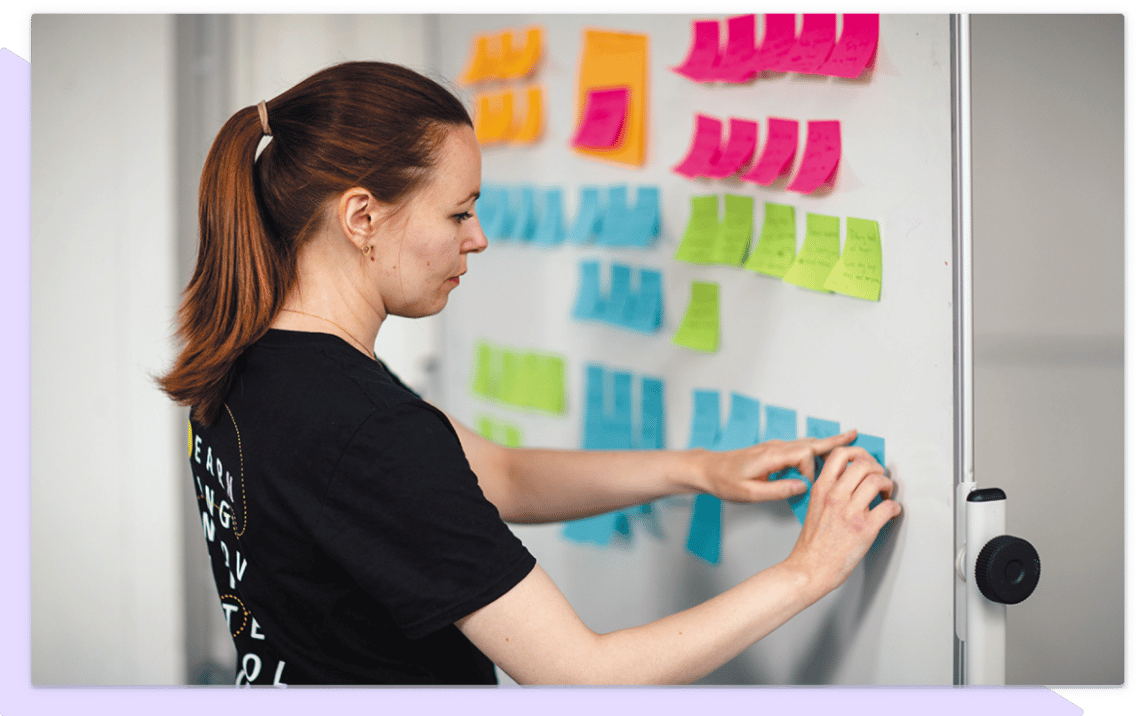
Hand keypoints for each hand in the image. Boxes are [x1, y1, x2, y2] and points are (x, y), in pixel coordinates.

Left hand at [698, 430, 857, 502]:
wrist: (708, 470)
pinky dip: (815, 447)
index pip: (803, 455)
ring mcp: (775, 447)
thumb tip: (804, 486)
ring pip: (806, 443)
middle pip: (810, 442)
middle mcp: (776, 447)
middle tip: (856, 436)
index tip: (809, 487)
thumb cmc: (725, 482)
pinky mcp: (773, 451)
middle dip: (834, 441)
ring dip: (827, 442)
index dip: (812, 471)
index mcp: (771, 456)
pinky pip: (799, 447)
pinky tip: (823, 450)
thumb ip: (777, 490)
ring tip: (848, 439)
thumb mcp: (749, 493)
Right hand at [783, 446, 899, 596]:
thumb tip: (850, 479)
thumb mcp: (814, 507)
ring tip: (886, 494)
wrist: (809, 568)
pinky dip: (895, 507)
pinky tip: (890, 512)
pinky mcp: (865, 529)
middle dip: (877, 468)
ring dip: (888, 486)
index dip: (858, 452)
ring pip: (877, 481)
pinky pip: (889, 508)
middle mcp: (835, 496)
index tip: (866, 459)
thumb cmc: (812, 544)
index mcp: (821, 489)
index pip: (841, 455)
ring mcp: (850, 512)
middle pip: (863, 464)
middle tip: (879, 478)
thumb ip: (829, 490)